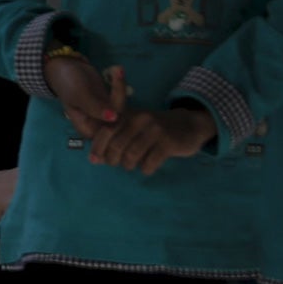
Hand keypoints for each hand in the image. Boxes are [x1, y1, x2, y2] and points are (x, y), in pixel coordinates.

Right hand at [46, 54, 123, 138]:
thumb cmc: (67, 82)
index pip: (109, 132)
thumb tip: (113, 118)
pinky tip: (117, 70)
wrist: (65, 67)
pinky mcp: (111, 104)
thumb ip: (95, 107)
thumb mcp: (79, 94)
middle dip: (120, 97)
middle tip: (117, 73)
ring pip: (123, 108)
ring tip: (116, 69)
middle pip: (120, 121)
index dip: (118, 119)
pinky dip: (121, 85)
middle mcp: (97, 126)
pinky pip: (123, 99)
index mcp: (87, 129)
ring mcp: (105, 115)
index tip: (118, 96)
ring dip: (121, 87)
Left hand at [87, 101, 217, 174]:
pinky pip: (149, 163)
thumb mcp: (132, 127)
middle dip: (112, 160)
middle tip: (118, 163)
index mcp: (129, 114)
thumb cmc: (153, 130)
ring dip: (128, 165)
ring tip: (132, 164)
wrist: (188, 125)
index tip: (95, 160)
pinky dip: (145, 169)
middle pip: (117, 146)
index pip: (105, 131)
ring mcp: (156, 130)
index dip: (97, 148)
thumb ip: (112, 139)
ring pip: (131, 156)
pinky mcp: (169, 142)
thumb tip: (93, 159)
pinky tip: (147, 166)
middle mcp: (141, 119)